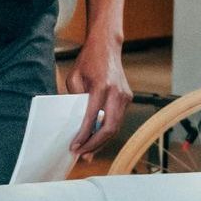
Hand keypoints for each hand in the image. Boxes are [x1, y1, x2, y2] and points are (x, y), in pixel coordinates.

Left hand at [64, 40, 131, 155]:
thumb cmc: (88, 60)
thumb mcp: (74, 78)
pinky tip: (96, 138)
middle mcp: (117, 93)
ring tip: (88, 151)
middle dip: (95, 144)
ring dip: (102, 141)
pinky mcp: (128, 98)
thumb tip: (73, 123)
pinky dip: (107, 131)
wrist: (106, 46)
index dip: (83, 136)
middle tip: (82, 154)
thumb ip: (74, 100)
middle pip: (109, 128)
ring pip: (115, 127)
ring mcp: (125, 96)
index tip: (74, 146)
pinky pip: (117, 119)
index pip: (92, 118)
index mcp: (102, 87)